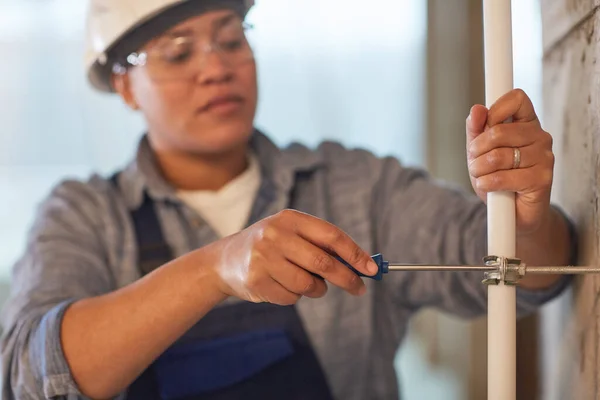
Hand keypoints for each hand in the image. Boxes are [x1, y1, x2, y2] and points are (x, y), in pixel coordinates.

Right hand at [202, 209, 378, 304]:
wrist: (224, 260)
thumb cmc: (271, 247)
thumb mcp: (293, 235)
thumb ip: (323, 246)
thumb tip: (362, 265)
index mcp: (290, 218)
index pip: (331, 236)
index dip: (355, 254)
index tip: (372, 269)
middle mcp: (275, 235)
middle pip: (323, 263)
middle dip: (347, 278)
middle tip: (359, 288)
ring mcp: (263, 258)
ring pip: (309, 284)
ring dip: (316, 289)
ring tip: (307, 283)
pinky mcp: (256, 281)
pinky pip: (292, 297)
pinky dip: (294, 296)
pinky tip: (280, 284)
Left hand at [466, 89, 553, 234]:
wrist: (512, 214)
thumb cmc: (498, 178)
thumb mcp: (480, 151)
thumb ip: (476, 129)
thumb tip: (477, 109)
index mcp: (527, 123)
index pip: (516, 98)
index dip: (494, 111)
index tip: (484, 129)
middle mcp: (540, 137)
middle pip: (499, 131)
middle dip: (477, 150)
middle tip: (475, 162)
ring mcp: (544, 157)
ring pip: (497, 156)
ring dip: (479, 170)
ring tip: (482, 176)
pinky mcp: (542, 179)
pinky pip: (502, 177)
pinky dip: (487, 184)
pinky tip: (488, 187)